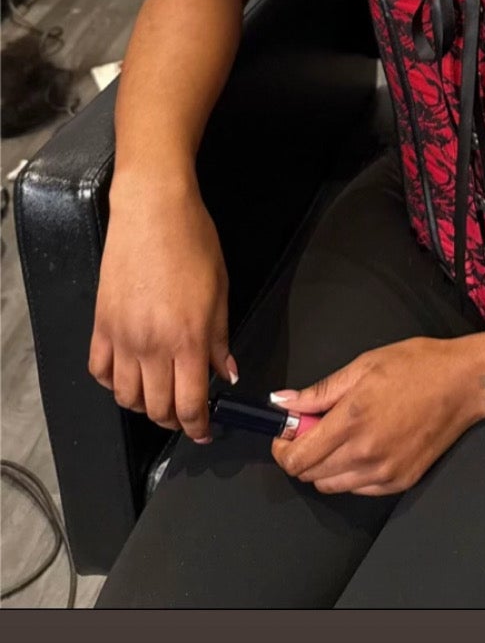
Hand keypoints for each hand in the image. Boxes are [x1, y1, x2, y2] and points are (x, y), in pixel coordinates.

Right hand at [89, 180, 237, 441]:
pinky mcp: (101, 325)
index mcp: (188, 340)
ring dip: (144, 406)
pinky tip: (129, 374)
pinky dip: (114, 382)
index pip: (191, 404)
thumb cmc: (193, 242)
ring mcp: (122, 337)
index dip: (198, 427)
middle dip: (174, 420)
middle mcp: (152, 346)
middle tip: (186, 414)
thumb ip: (220, 339)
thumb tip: (226, 374)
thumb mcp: (221, 290)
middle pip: (157, 408)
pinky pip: (101, 371)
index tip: (204, 432)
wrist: (153, 211)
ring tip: (159, 397)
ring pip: (127, 398)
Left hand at [269, 337, 484, 496]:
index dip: (282, 448)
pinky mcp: (400, 482)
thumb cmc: (417, 366)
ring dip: (324, 467)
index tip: (286, 434)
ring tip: (340, 439)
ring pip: (331, 486)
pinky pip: (358, 489)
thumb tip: (283, 402)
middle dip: (302, 454)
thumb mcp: (363, 366)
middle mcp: (365, 453)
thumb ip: (320, 391)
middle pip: (309, 475)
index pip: (297, 457)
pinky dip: (350, 474)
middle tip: (314, 430)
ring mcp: (384, 472)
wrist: (465, 384)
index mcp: (352, 420)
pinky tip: (363, 449)